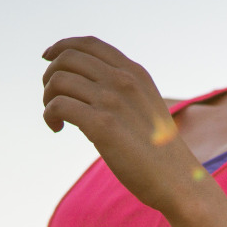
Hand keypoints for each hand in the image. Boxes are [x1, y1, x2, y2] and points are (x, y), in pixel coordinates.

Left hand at [41, 36, 202, 214]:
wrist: (178, 181)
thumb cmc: (160, 151)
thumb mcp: (146, 107)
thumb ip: (123, 91)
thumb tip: (85, 86)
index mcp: (135, 73)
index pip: (89, 44)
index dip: (62, 47)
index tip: (48, 58)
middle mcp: (124, 81)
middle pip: (67, 58)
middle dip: (50, 75)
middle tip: (52, 98)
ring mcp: (113, 101)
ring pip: (59, 80)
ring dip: (48, 97)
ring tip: (57, 117)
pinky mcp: (102, 125)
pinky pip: (58, 105)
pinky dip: (50, 115)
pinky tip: (58, 128)